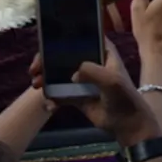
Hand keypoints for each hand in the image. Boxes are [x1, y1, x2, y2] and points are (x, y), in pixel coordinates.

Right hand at [29, 47, 159, 145]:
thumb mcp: (111, 80)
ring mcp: (83, 79)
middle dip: (47, 60)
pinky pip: (60, 93)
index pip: (81, 37)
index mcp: (102, 51)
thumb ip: (93, 72)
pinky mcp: (77, 95)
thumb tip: (73, 74)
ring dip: (45, 78)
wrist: (127, 124)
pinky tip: (50, 106)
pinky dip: (52, 98)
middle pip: (64, 55)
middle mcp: (91, 62)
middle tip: (35, 70)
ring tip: (37, 85)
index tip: (45, 45)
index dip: (63, 37)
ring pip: (59, 73)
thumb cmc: (124, 97)